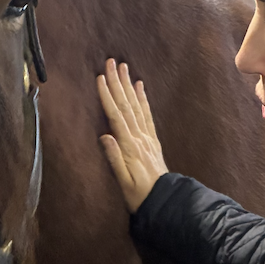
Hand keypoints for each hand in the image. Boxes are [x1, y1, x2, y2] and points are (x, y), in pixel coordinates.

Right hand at [97, 59, 167, 212]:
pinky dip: (143, 99)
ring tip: (124, 67)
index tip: (100, 78)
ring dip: (129, 85)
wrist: (164, 201)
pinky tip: (140, 87)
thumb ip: (115, 159)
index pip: (116, 116)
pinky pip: (147, 115)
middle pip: (126, 105)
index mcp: (129, 146)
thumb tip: (104, 136)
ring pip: (136, 106)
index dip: (107, 96)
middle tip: (112, 62)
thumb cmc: (139, 195)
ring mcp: (147, 137)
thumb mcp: (123, 182)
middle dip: (118, 82)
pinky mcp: (152, 140)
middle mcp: (139, 138)